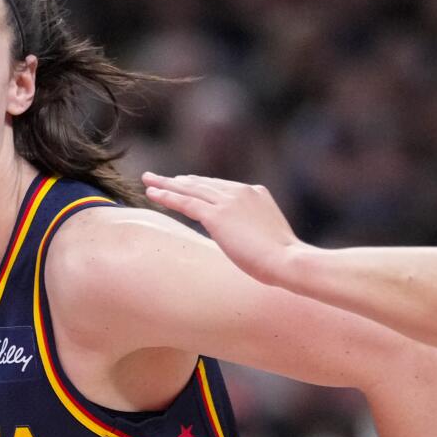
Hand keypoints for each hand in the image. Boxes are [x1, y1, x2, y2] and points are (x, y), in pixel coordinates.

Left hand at [141, 173, 305, 284]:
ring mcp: (228, 201)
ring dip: (167, 184)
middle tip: (161, 177)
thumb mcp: (269, 235)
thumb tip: (245, 239)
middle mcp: (241, 191)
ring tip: (148, 180)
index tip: (185, 183)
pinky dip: (167, 197)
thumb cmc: (283, 258)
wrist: (287, 259)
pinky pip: (186, 203)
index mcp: (256, 193)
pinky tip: (152, 193)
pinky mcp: (217, 215)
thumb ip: (253, 228)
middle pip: (203, 183)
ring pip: (190, 189)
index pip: (222, 186)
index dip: (200, 185)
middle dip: (180, 181)